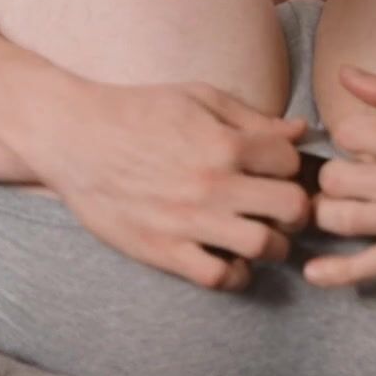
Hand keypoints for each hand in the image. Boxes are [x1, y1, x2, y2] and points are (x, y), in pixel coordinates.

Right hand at [4, 76, 311, 290]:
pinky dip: (235, 274)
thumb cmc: (139, 111)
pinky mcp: (162, 249)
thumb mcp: (198, 97)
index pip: (292, 163)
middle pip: (292, 207)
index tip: (275, 172)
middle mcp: (213, 183)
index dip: (290, 167)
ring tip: (260, 237)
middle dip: (295, 209)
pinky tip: (230, 259)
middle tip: (281, 210)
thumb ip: (252, 117)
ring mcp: (189, 220)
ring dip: (272, 245)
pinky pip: (219, 277)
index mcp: (225, 142)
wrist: (74, 136)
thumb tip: (301, 131)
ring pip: (264, 246)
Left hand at [303, 66, 375, 286]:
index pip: (346, 134)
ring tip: (337, 203)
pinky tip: (314, 273)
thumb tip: (343, 73)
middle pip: (335, 180)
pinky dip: (340, 273)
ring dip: (329, 211)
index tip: (360, 137)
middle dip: (332, 172)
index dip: (346, 133)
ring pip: (343, 221)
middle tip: (347, 171)